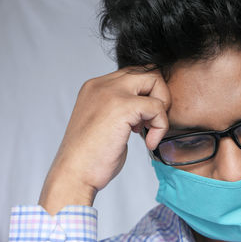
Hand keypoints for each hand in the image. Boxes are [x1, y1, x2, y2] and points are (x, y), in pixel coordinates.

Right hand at [39, 67, 170, 214]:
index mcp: (97, 87)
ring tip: (149, 132)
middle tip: (152, 122)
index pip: (135, 74)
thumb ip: (122, 108)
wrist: (74, 175)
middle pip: (148, 71)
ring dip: (161, 109)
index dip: (148, 94)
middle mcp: (102, 84)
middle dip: (160, 96)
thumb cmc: (91, 157)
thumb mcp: (105, 123)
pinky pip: (157, 106)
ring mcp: (111, 93)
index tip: (144, 120)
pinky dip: (161, 126)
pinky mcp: (122, 107)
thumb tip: (146, 109)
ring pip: (155, 81)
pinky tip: (149, 142)